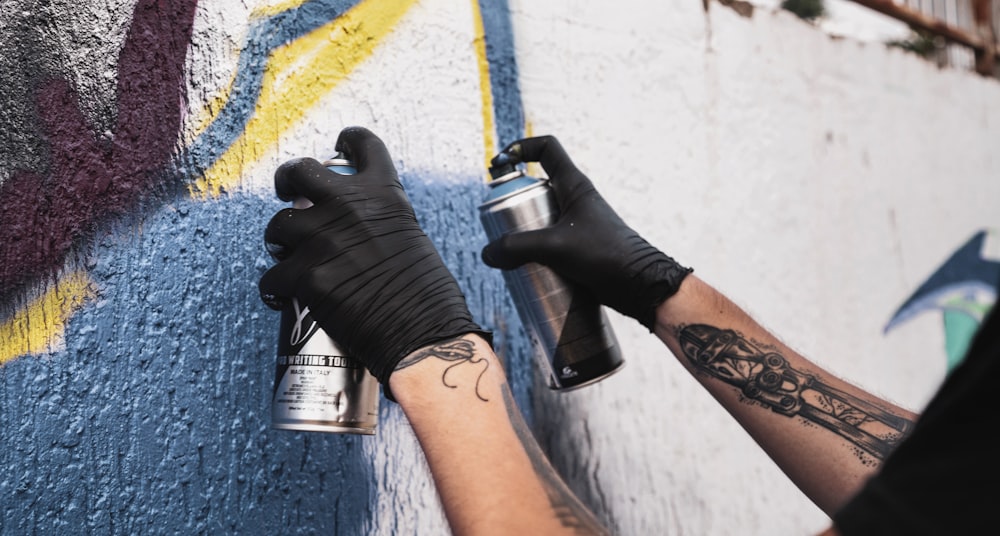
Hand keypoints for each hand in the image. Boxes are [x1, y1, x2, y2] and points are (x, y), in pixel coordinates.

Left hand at [259, 126, 488, 385]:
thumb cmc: (427, 295)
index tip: (340, 145)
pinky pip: (272, 276)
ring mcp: (324, 240)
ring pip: (277, 226)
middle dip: (286, 179)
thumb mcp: (411, 238)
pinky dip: (274, 287)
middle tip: (287, 193)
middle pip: (298, 171)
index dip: (348, 140)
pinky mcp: (306, 276)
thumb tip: (360, 229)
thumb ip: (381, 221)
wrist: (422, 334)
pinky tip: (280, 297)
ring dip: (279, 241)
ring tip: (287, 257)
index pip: (362, 144)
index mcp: (384, 193)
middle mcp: (350, 207)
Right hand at [480, 135, 690, 329]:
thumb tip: (488, 253)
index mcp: (574, 185)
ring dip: (522, 232)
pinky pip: (549, 243)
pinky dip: (534, 253)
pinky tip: (524, 271)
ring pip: (540, 219)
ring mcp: (577, 225)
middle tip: (499, 221)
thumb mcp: (557, 247)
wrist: (640, 286)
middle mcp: (575, 200)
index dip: (521, 147)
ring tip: (509, 252)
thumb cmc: (606, 256)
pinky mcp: (578, 249)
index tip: (500, 162)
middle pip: (535, 188)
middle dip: (513, 203)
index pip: (547, 149)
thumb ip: (518, 247)